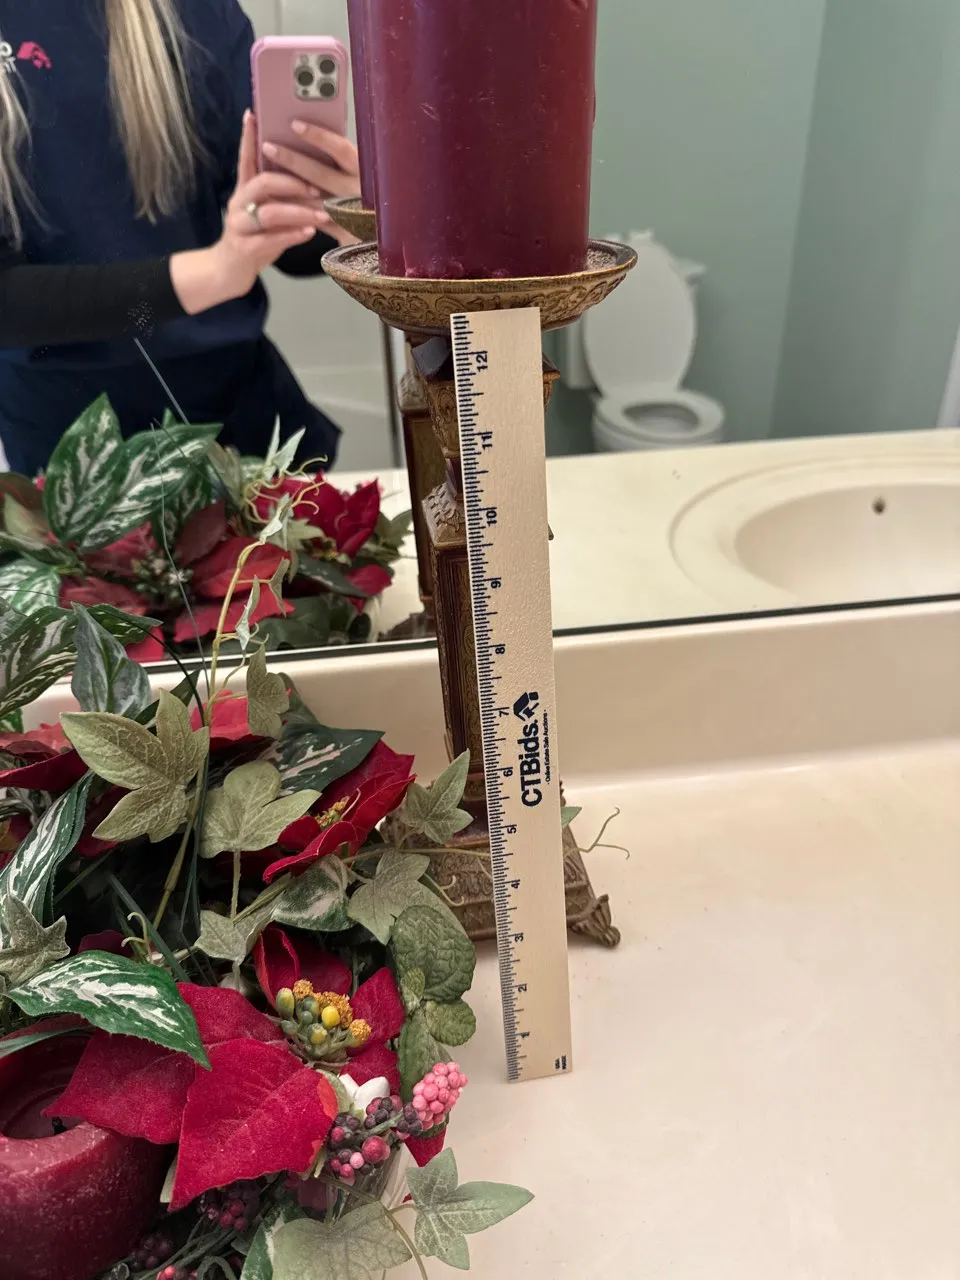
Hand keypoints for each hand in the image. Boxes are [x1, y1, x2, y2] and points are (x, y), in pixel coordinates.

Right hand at [170, 111, 328, 313]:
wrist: (229, 272)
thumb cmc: (255, 239)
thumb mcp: (266, 214)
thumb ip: (280, 197)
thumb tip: (310, 180)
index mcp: (244, 190)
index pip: (246, 158)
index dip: (249, 137)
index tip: (253, 114)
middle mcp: (238, 203)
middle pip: (263, 182)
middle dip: (292, 182)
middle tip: (316, 187)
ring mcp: (239, 226)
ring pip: (269, 212)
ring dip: (299, 212)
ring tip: (322, 215)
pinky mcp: (243, 248)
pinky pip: (269, 239)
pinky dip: (291, 235)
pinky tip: (309, 234)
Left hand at [262, 122, 361, 246]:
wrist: (380, 233)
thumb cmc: (364, 195)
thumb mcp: (356, 173)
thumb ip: (337, 158)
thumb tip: (299, 132)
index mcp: (364, 170)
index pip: (341, 148)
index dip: (318, 136)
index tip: (294, 124)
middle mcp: (360, 190)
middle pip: (321, 173)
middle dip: (292, 159)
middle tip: (267, 146)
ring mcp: (354, 214)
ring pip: (314, 199)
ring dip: (288, 188)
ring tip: (264, 177)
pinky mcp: (347, 234)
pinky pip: (315, 221)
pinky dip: (295, 211)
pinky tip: (277, 202)